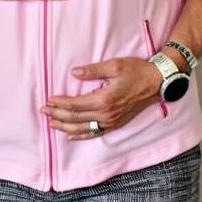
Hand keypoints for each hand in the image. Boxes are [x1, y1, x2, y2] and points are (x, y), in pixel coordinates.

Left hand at [41, 57, 163, 139]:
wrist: (158, 83)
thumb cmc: (137, 71)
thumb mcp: (114, 66)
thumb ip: (92, 70)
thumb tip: (74, 73)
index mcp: (103, 100)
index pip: (75, 105)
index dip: (60, 103)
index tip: (48, 99)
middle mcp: (106, 114)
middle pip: (75, 118)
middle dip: (57, 115)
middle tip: (43, 111)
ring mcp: (111, 122)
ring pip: (83, 129)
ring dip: (65, 127)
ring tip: (51, 123)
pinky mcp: (116, 124)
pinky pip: (96, 133)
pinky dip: (82, 135)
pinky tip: (71, 136)